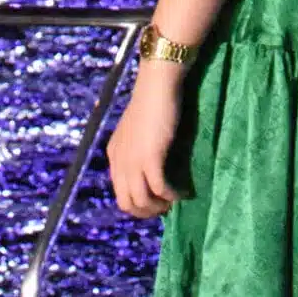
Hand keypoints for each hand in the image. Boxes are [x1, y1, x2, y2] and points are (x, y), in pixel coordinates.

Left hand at [107, 64, 184, 217]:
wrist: (157, 85)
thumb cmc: (152, 103)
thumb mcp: (138, 132)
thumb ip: (138, 150)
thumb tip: (150, 172)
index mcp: (114, 155)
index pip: (120, 193)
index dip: (139, 203)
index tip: (157, 201)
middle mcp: (119, 161)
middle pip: (126, 203)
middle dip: (147, 212)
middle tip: (166, 206)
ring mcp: (132, 160)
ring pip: (141, 201)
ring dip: (159, 207)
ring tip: (175, 201)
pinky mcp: (149, 157)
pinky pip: (159, 188)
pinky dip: (172, 195)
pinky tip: (183, 193)